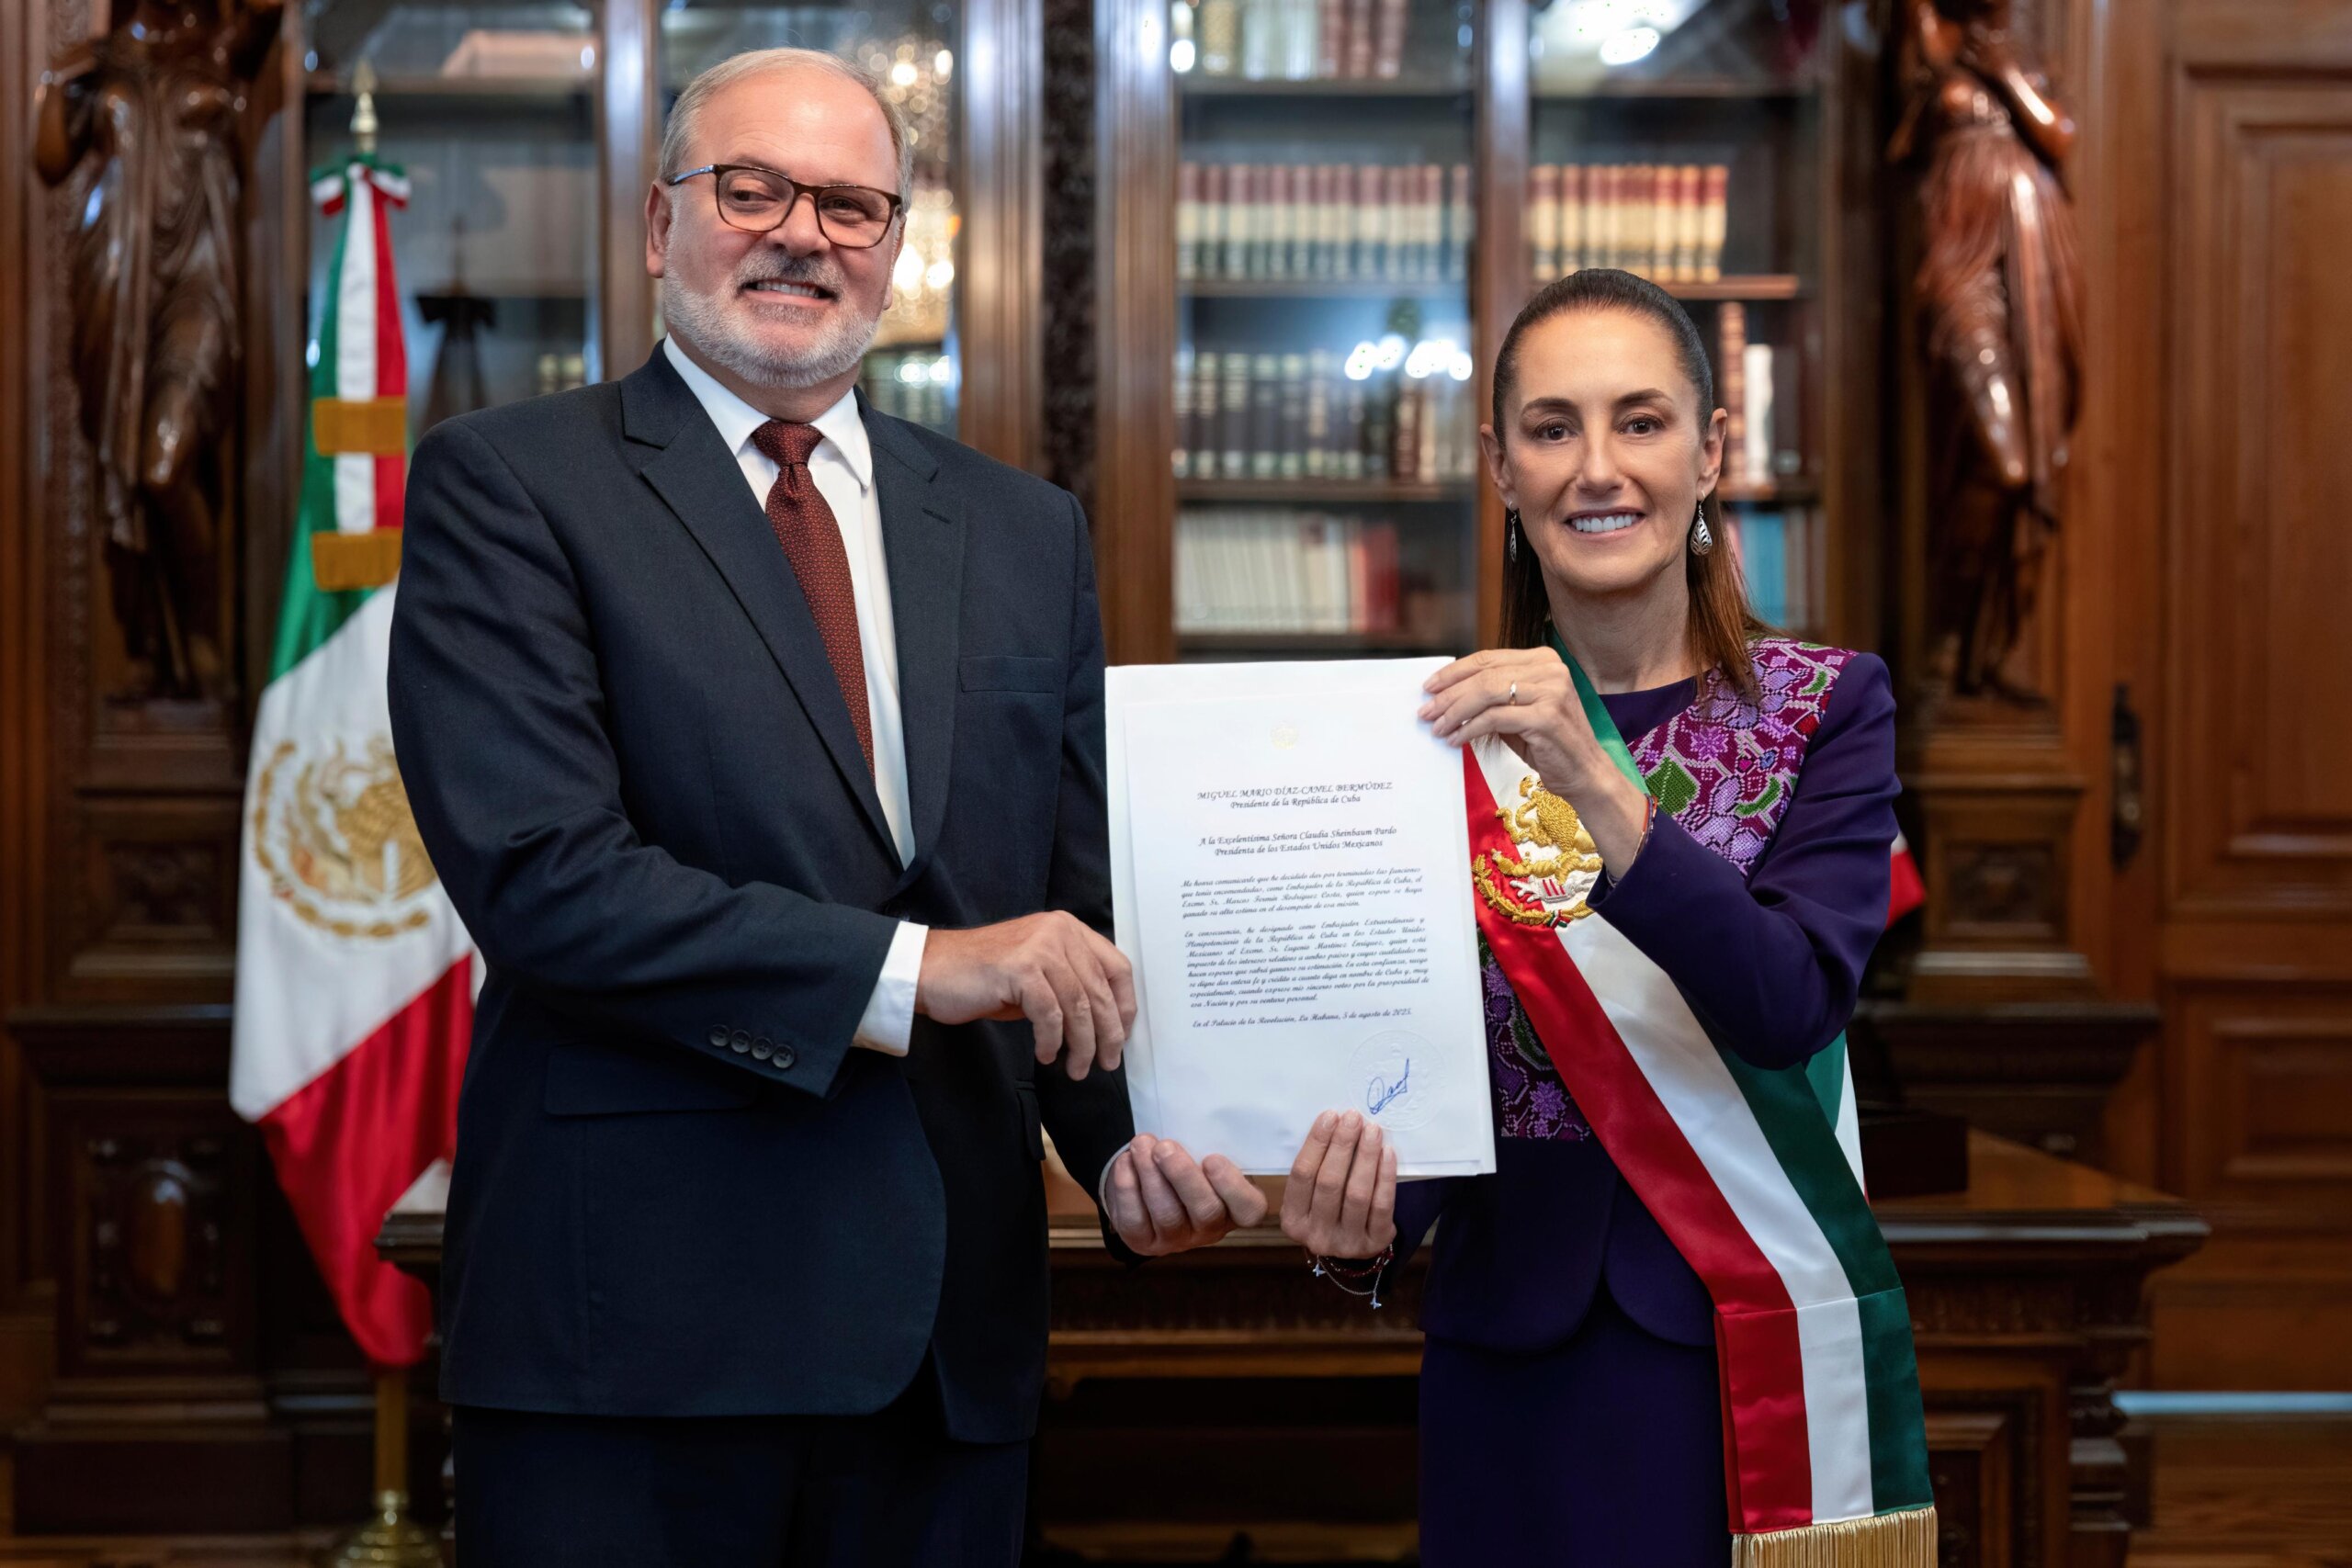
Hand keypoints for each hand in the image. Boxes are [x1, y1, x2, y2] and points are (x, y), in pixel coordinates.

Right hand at [915, 913, 1135, 1080]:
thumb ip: (1070, 984)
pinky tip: (1045, 1054)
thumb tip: (1105, 1023)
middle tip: (1105, 1062)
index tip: (1122, 1036)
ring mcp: (1039, 947)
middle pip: (1100, 990)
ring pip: (1079, 1005)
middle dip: (1108, 1034)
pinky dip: (1051, 1040)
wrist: (931, 970)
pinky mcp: (1020, 968)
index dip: (1125, 1006)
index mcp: (1068, 929)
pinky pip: (1050, 1014)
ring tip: (1075, 1068)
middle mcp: (1058, 931)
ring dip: (1081, 1044)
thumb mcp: (1037, 973)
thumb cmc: (983, 976)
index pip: (1116, 967)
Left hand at [1105, 1134, 1269, 1255]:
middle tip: (1165, 1147)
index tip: (1212, 1158)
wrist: (1152, 1181)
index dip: (1232, 1186)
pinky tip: (1126, 1161)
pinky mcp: (1144, 1241)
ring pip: (1168, 1214)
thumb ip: (1208, 1147)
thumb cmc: (1188, 1163)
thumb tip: (1196, 1123)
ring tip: (1141, 1145)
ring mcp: (1177, 1239)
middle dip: (1183, 1176)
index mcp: (1235, 1207)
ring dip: (1151, 1176)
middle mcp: (1210, 1229)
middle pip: (1206, 1211)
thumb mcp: (1205, 1154)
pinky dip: (1128, 1188)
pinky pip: (1135, 1220)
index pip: (1249, 1209)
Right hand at [1279, 1111, 1397, 1259]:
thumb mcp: (1311, 1196)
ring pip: (1357, 1193)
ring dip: (1366, 1156)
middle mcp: (1316, 1235)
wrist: (1353, 1244)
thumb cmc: (1329, 1208)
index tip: (1330, 1116)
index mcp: (1293, 1220)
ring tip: (1372, 1130)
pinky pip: (1381, 1205)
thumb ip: (1316, 1167)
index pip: (1302, 1175)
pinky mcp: (1375, 1243)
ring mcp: (1346, 1242)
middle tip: (1353, 1118)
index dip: (1316, 1143)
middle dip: (1342, 1145)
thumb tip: (1334, 1124)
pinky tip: (1387, 1153)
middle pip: (1329, 1183)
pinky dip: (1385, 1176)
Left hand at [1419, 645, 1601, 791]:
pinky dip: (1469, 729)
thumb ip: (1492, 696)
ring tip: (1437, 727)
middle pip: (1484, 674)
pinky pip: (1494, 718)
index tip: (1430, 686)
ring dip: (1454, 712)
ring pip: (1486, 693)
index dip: (1454, 671)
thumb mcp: (1518, 711)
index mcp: (1543, 660)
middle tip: (1425, 710)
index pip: (1488, 658)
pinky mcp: (1546, 717)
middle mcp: (1550, 669)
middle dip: (1448, 694)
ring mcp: (1551, 691)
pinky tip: (1456, 739)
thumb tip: (1447, 694)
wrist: (1585, 772)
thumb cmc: (1548, 743)